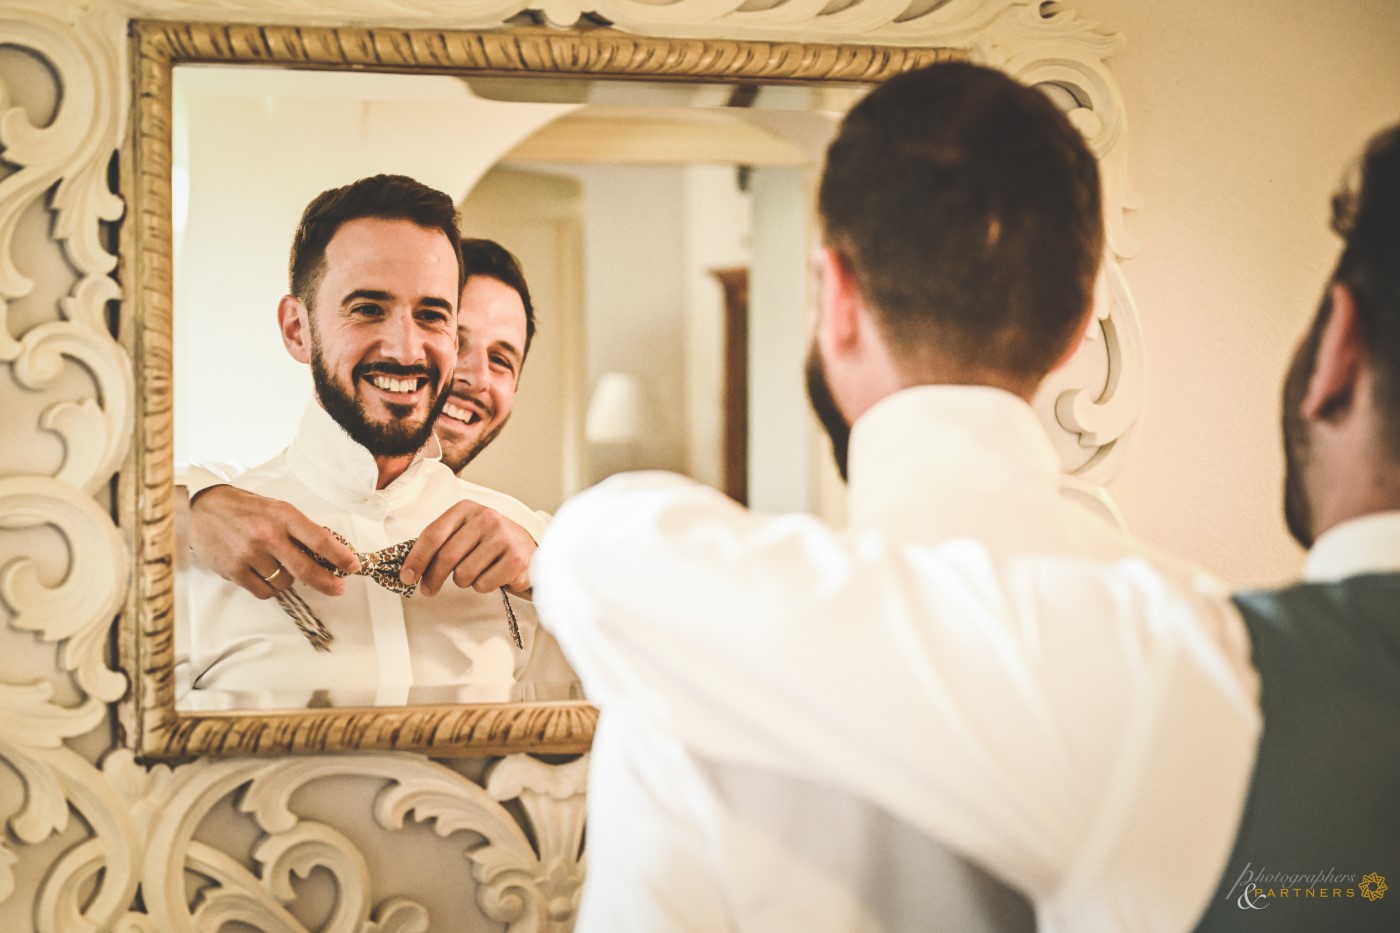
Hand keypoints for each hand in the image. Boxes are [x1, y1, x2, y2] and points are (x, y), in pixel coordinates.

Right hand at [186, 485, 359, 598]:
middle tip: (338, 588)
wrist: (203, 508)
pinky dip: (269, 588)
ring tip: (275, 564)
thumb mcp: (277, 509)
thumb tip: (329, 555)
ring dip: (287, 579)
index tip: (352, 566)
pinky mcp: (234, 570)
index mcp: (283, 515)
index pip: (319, 539)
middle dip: (327, 582)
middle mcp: (267, 535)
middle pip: (305, 568)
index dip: (339, 556)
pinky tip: (263, 574)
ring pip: (285, 582)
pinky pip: (264, 591)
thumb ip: (300, 530)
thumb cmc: (246, 509)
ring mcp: (249, 554)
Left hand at [401, 500, 535, 597]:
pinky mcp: (516, 558)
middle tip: (428, 590)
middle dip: (432, 578)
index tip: (406, 577)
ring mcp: (503, 537)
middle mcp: (486, 518)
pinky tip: (492, 576)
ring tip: (475, 573)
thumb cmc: (486, 542)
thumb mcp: (463, 532)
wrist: (526, 547)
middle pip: (446, 557)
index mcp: (466, 509)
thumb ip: (439, 544)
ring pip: (464, 574)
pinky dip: (483, 586)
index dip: (416, 558)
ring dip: (464, 581)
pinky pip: (484, 584)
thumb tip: (409, 570)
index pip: (433, 534)